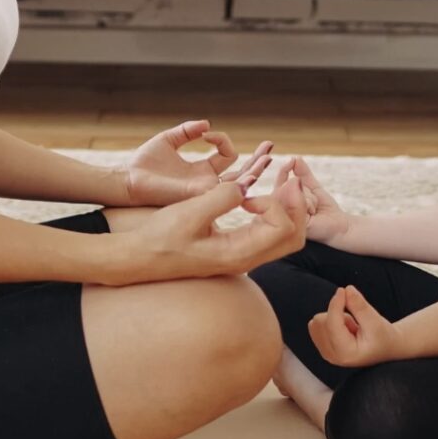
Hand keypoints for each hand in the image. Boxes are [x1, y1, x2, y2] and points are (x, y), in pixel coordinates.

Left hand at [126, 120, 273, 206]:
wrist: (129, 179)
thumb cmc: (145, 163)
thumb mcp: (169, 139)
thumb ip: (188, 131)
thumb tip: (207, 124)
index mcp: (201, 169)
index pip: (227, 155)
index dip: (222, 139)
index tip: (206, 133)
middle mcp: (207, 182)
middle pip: (242, 172)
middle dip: (257, 159)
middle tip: (270, 146)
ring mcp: (205, 190)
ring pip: (240, 183)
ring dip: (256, 169)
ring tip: (269, 157)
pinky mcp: (200, 194)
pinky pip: (227, 190)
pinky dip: (243, 181)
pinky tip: (254, 170)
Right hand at [130, 175, 307, 282]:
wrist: (140, 257)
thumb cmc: (161, 238)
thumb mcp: (190, 213)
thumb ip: (222, 197)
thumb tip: (248, 184)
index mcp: (238, 254)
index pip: (282, 227)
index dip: (274, 202)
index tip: (246, 193)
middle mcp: (246, 259)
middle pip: (294, 236)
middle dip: (296, 205)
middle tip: (286, 179)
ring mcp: (243, 256)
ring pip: (285, 235)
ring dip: (288, 207)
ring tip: (278, 183)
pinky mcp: (236, 248)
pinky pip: (269, 233)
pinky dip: (274, 212)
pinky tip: (257, 196)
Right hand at [275, 156, 348, 244]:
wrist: (339, 225)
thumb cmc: (326, 209)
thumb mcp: (313, 188)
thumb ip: (303, 174)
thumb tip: (296, 158)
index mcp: (285, 202)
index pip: (279, 183)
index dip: (283, 171)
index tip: (291, 161)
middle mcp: (282, 210)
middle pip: (285, 188)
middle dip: (303, 189)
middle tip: (314, 202)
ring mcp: (286, 218)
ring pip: (291, 194)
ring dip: (308, 198)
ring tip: (315, 209)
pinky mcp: (291, 224)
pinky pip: (296, 203)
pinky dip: (309, 204)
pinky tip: (314, 213)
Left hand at [308, 285, 404, 367]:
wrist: (385, 347)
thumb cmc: (383, 337)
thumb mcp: (376, 321)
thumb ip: (360, 306)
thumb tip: (347, 290)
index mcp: (346, 354)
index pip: (332, 325)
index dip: (335, 304)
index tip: (342, 290)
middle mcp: (331, 356)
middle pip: (321, 321)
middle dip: (338, 314)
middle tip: (356, 323)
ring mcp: (325, 352)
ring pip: (318, 321)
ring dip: (335, 317)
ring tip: (351, 328)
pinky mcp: (322, 345)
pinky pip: (317, 323)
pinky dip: (330, 320)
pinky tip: (344, 330)